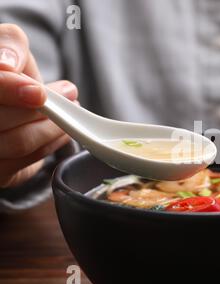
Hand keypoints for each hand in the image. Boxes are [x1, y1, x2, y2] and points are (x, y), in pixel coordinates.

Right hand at [0, 24, 77, 187]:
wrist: (10, 99)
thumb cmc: (9, 70)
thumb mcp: (8, 45)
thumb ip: (9, 44)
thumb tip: (7, 64)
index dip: (10, 90)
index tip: (39, 92)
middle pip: (2, 120)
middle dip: (42, 109)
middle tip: (69, 92)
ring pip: (18, 142)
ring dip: (53, 126)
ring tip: (71, 109)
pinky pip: (27, 161)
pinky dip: (50, 143)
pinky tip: (60, 130)